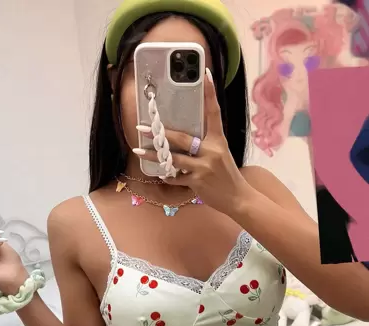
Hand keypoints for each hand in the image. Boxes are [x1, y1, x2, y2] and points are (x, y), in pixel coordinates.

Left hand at [133, 68, 250, 216]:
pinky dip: (167, 176)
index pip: (214, 113)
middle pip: (182, 138)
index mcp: (219, 140)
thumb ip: (205, 145)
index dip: (210, 93)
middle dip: (160, 133)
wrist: (237, 198)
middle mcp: (211, 151)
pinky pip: (175, 177)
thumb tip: (184, 139)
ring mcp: (203, 167)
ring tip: (139, 151)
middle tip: (143, 128)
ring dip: (154, 156)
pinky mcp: (197, 182)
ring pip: (173, 159)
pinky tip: (160, 174)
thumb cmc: (227, 176)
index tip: (205, 75)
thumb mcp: (221, 155)